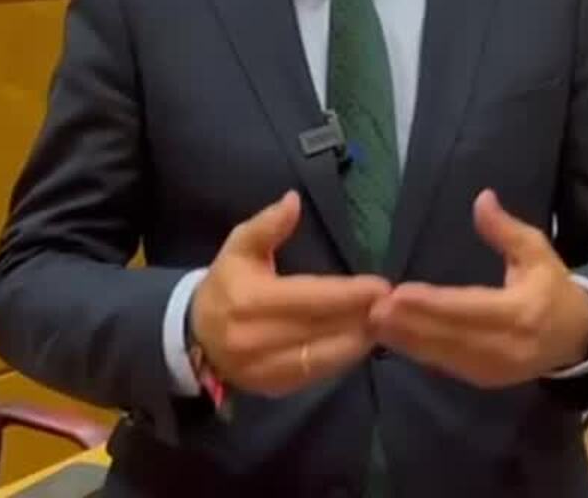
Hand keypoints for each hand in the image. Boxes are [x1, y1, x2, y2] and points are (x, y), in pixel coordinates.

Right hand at [190, 191, 390, 396]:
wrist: (194, 335)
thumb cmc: (226, 284)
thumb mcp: (240, 247)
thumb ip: (267, 224)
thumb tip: (293, 200)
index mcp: (250, 301)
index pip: (310, 298)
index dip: (349, 294)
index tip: (381, 286)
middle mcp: (256, 339)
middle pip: (322, 329)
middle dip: (361, 317)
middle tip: (393, 305)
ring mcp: (263, 369)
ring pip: (323, 357)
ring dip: (358, 341)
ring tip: (383, 323)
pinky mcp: (271, 387)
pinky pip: (315, 375)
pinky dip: (341, 359)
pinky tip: (360, 342)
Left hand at [369, 190, 587, 388]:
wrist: (577, 336)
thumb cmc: (552, 287)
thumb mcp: (536, 251)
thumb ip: (506, 229)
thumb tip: (482, 198)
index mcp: (522, 311)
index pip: (470, 308)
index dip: (432, 303)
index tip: (399, 293)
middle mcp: (508, 345)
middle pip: (451, 335)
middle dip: (409, 323)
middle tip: (374, 309)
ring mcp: (496, 368)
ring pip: (444, 355)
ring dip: (407, 340)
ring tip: (375, 323)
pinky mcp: (486, 380)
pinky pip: (447, 366)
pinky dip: (420, 353)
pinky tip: (395, 338)